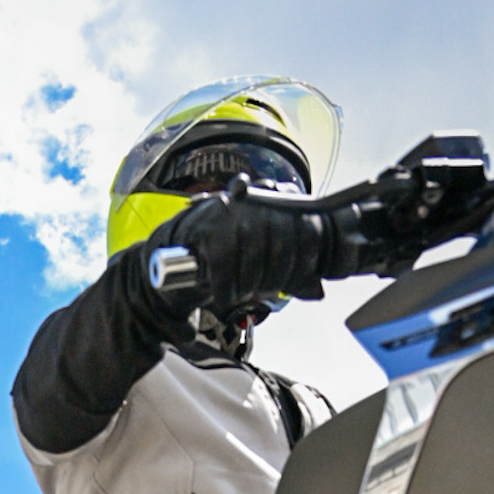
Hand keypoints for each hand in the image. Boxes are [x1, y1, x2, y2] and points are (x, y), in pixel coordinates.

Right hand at [155, 193, 330, 318]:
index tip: (294, 281)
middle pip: (282, 241)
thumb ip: (291, 271)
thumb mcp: (264, 259)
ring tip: (241, 292)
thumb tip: (316, 290)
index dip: (303, 261)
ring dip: (249, 284)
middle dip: (275, 276)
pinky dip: (226, 289)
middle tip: (264, 290)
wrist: (177, 253)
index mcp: (275, 199)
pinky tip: (224, 295)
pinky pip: (225, 266)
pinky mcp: (206, 230)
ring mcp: (229, 211)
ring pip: (255, 255)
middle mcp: (254, 198)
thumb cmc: (224, 256)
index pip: (304, 227)